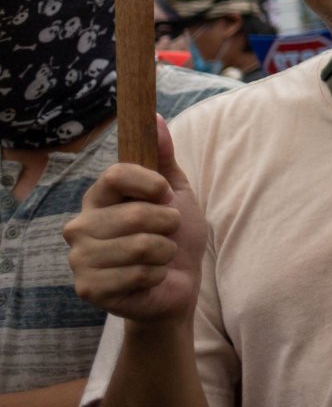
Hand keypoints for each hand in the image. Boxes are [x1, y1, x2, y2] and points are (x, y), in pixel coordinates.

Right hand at [64, 116, 204, 324]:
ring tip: (159, 256)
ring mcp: (80, 258)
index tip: (166, 195)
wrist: (176, 284)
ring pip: (142, 245)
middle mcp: (79, 225)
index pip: (116, 174)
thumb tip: (153, 118)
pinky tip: (149, 278)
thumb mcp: (176, 192)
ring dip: (165, 251)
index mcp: (98, 198)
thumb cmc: (174, 235)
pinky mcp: (89, 288)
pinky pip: (139, 273)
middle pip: (136, 213)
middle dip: (168, 224)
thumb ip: (163, 157)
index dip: (151, 184)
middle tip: (165, 234)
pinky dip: (157, 275)